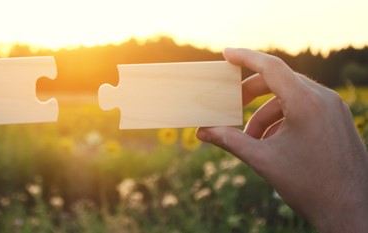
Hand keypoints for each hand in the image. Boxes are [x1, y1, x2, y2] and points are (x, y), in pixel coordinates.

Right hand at [197, 48, 367, 231]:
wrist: (351, 210)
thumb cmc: (309, 186)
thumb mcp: (263, 160)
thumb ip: (230, 140)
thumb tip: (203, 132)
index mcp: (306, 103)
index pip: (271, 67)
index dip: (245, 57)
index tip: (226, 54)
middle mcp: (323, 99)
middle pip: (279, 81)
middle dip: (251, 93)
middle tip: (230, 107)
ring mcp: (333, 108)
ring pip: (291, 96)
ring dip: (266, 113)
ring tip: (252, 139)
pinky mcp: (337, 119)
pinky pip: (305, 107)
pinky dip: (284, 118)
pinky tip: (274, 143)